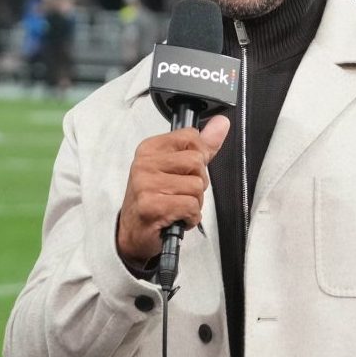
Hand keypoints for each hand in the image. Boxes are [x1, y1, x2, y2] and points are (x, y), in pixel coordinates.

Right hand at [115, 115, 230, 266]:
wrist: (133, 233)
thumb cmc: (155, 199)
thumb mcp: (175, 168)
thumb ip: (201, 146)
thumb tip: (221, 123)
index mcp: (149, 149)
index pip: (190, 136)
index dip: (198, 156)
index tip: (184, 171)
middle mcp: (144, 164)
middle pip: (197, 161)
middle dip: (198, 182)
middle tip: (180, 193)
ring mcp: (146, 184)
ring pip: (197, 186)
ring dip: (195, 202)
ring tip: (177, 207)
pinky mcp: (152, 206)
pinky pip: (191, 206)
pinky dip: (191, 217)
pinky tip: (177, 218)